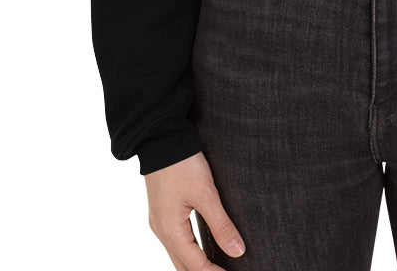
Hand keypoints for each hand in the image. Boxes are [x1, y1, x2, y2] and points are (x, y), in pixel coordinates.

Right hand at [145, 151, 245, 268]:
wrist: (161, 138)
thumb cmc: (182, 164)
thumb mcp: (206, 193)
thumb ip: (221, 224)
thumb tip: (237, 251)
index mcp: (170, 230)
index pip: (195, 266)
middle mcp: (161, 230)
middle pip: (183, 266)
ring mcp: (159, 221)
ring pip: (177, 255)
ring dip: (195, 265)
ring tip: (216, 266)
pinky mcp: (162, 212)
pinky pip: (175, 241)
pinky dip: (189, 251)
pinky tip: (201, 248)